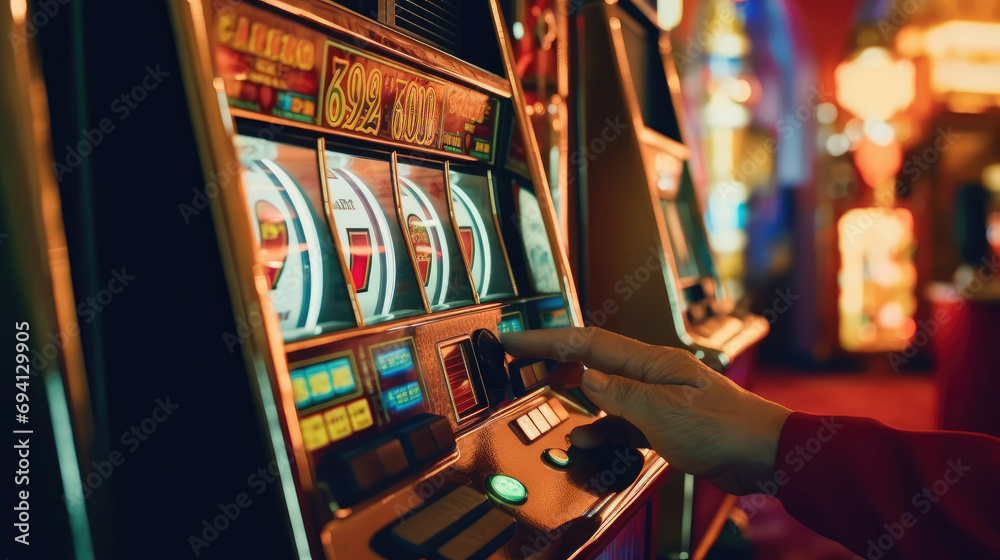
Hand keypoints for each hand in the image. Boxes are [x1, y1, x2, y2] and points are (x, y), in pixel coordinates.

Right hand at [501, 327, 790, 494]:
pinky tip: (588, 441)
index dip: (546, 340)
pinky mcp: (666, 424)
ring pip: (605, 395)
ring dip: (576, 402)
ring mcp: (659, 398)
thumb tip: (584, 378)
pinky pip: (622, 423)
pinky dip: (602, 431)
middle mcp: (653, 375)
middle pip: (591, 362)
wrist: (767, 456)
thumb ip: (618, 395)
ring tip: (550, 407)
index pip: (587, 343)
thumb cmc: (727, 429)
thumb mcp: (662, 412)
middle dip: (554, 363)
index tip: (514, 339)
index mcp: (651, 362)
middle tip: (520, 364)